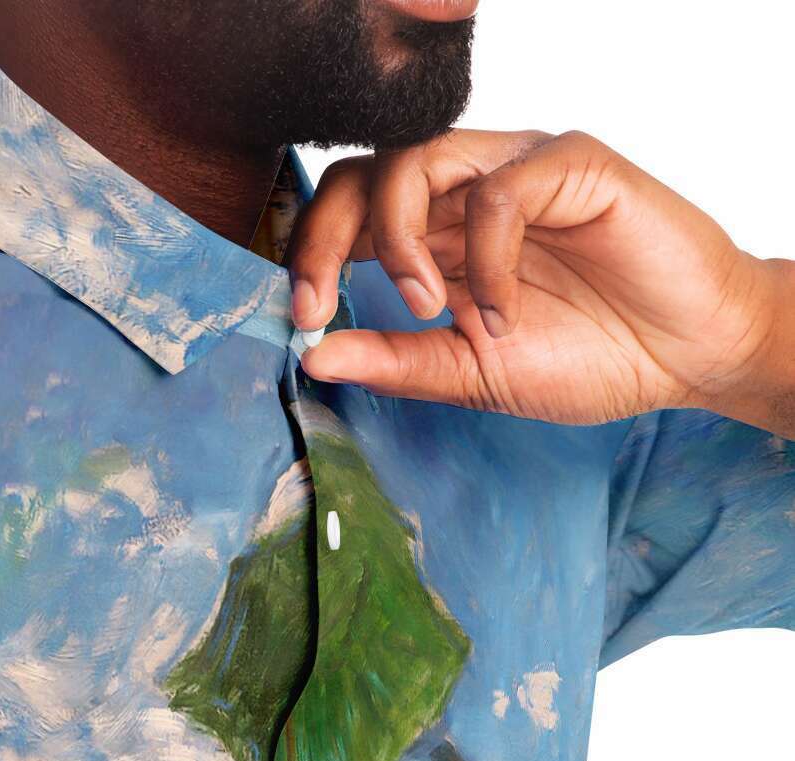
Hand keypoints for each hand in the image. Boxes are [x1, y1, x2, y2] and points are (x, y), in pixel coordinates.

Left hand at [291, 128, 792, 430]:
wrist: (687, 357)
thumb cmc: (588, 356)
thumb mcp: (470, 373)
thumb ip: (395, 361)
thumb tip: (311, 355)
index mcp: (435, 238)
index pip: (346, 213)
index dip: (308, 256)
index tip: (299, 318)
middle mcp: (466, 192)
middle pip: (362, 173)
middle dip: (322, 238)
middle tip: (316, 305)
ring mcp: (517, 170)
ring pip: (415, 161)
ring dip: (397, 242)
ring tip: (428, 307)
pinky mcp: (571, 164)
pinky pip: (499, 191)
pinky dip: (487, 259)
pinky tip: (506, 311)